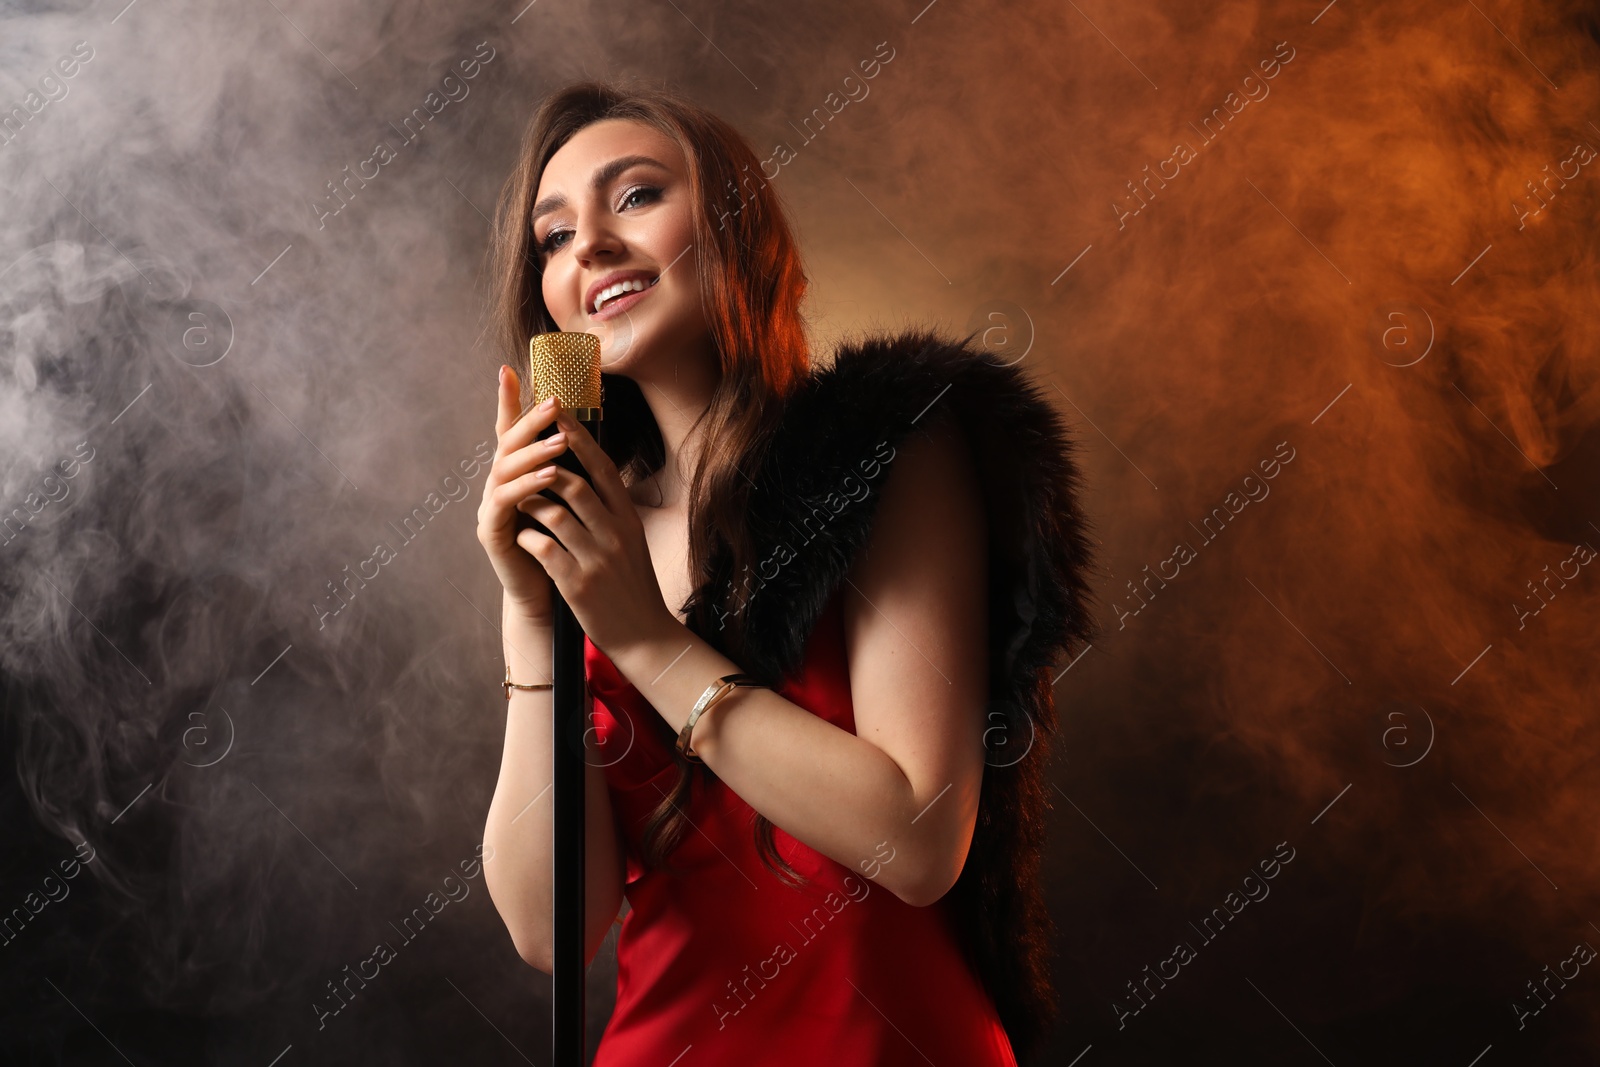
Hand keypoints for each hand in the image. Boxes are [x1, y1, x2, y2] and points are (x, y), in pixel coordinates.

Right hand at [477, 365, 567, 622]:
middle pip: (507, 444)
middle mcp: (498, 486)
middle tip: (554, 402)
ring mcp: (491, 508)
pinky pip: (507, 502)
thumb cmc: (561, 545)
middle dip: (530, 421)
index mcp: (516, 476)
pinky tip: (552, 476)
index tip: (509, 368)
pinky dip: (530, 486)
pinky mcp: (492, 532)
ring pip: (505, 469)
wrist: (548, 594)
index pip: (511, 432)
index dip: (508, 402)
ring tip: (560, 439)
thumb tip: (580, 431)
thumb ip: (566, 468)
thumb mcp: (566, 500)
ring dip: (534, 451)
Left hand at [513, 396, 678, 657]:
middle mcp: (615, 534)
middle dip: (544, 468)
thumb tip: (591, 476)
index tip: (558, 415)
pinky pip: (544, 548)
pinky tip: (523, 537)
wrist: (646, 636)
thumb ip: (612, 511)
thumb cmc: (633, 586)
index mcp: (628, 520)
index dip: (579, 439)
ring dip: (530, 502)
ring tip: (518, 501)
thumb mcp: (632, 542)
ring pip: (554, 512)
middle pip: (575, 483)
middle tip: (523, 459)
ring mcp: (597, 559)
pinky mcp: (578, 584)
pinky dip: (528, 537)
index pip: (603, 468)